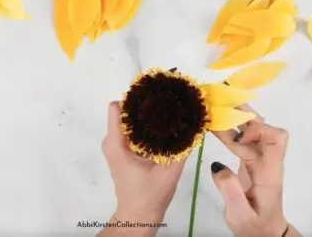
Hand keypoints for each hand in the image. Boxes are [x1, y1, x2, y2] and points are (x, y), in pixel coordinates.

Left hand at [98, 102, 185, 236]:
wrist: (139, 216)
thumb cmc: (150, 196)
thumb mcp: (170, 171)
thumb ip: (183, 147)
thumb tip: (198, 123)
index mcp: (118, 145)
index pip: (118, 108)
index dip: (136, 98)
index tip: (156, 93)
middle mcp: (113, 141)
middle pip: (125, 111)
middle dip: (146, 103)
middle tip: (169, 99)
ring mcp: (116, 145)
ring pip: (129, 120)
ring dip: (147, 114)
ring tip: (169, 110)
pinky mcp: (122, 150)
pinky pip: (131, 130)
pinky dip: (145, 124)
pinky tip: (164, 125)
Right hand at [211, 105, 300, 236]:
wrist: (263, 234)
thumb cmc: (254, 227)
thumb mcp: (240, 215)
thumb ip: (230, 191)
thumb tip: (218, 165)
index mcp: (269, 172)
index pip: (277, 139)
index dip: (260, 130)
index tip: (239, 135)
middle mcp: (267, 161)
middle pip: (264, 127)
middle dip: (243, 113)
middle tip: (220, 104)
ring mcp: (259, 160)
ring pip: (252, 130)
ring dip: (235, 118)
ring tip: (214, 109)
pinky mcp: (250, 161)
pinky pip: (243, 139)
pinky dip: (230, 130)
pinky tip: (215, 125)